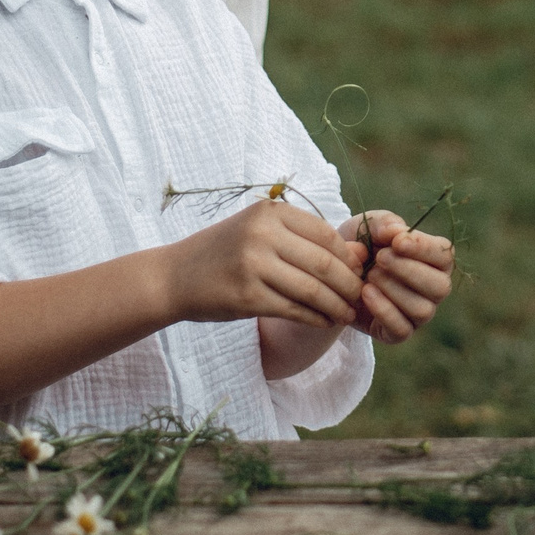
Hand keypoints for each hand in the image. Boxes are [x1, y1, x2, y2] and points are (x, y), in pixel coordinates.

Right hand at [168, 199, 364, 329]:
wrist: (174, 276)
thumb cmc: (226, 252)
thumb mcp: (261, 232)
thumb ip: (305, 239)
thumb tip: (359, 254)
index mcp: (270, 212)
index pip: (326, 234)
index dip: (348, 258)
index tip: (358, 273)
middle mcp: (262, 234)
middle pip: (324, 263)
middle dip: (348, 285)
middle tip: (359, 298)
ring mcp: (253, 265)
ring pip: (312, 290)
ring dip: (336, 306)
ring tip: (346, 314)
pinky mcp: (246, 297)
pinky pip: (294, 310)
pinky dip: (316, 318)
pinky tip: (325, 322)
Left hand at [345, 211, 455, 343]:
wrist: (335, 273)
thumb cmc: (362, 245)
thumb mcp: (369, 226)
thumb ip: (385, 224)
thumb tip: (397, 231)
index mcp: (435, 260)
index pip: (444, 256)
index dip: (424, 249)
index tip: (397, 242)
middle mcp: (434, 289)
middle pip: (440, 286)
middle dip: (409, 271)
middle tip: (380, 258)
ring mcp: (419, 313)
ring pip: (422, 309)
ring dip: (394, 290)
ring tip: (370, 275)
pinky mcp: (399, 332)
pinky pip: (402, 329)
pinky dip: (384, 310)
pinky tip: (366, 293)